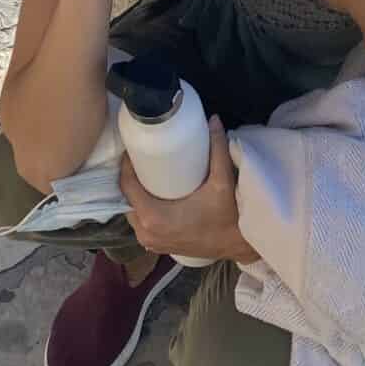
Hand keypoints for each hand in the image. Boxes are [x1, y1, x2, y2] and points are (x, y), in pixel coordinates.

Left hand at [119, 118, 255, 264]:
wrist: (238, 245)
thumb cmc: (228, 216)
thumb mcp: (222, 180)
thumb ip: (217, 149)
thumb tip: (213, 119)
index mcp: (153, 217)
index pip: (127, 186)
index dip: (127, 165)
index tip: (134, 148)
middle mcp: (146, 232)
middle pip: (127, 198)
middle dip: (131, 177)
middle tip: (142, 157)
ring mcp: (151, 242)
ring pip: (132, 211)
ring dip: (135, 193)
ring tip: (145, 171)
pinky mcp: (158, 246)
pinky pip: (140, 223)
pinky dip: (141, 208)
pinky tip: (149, 193)